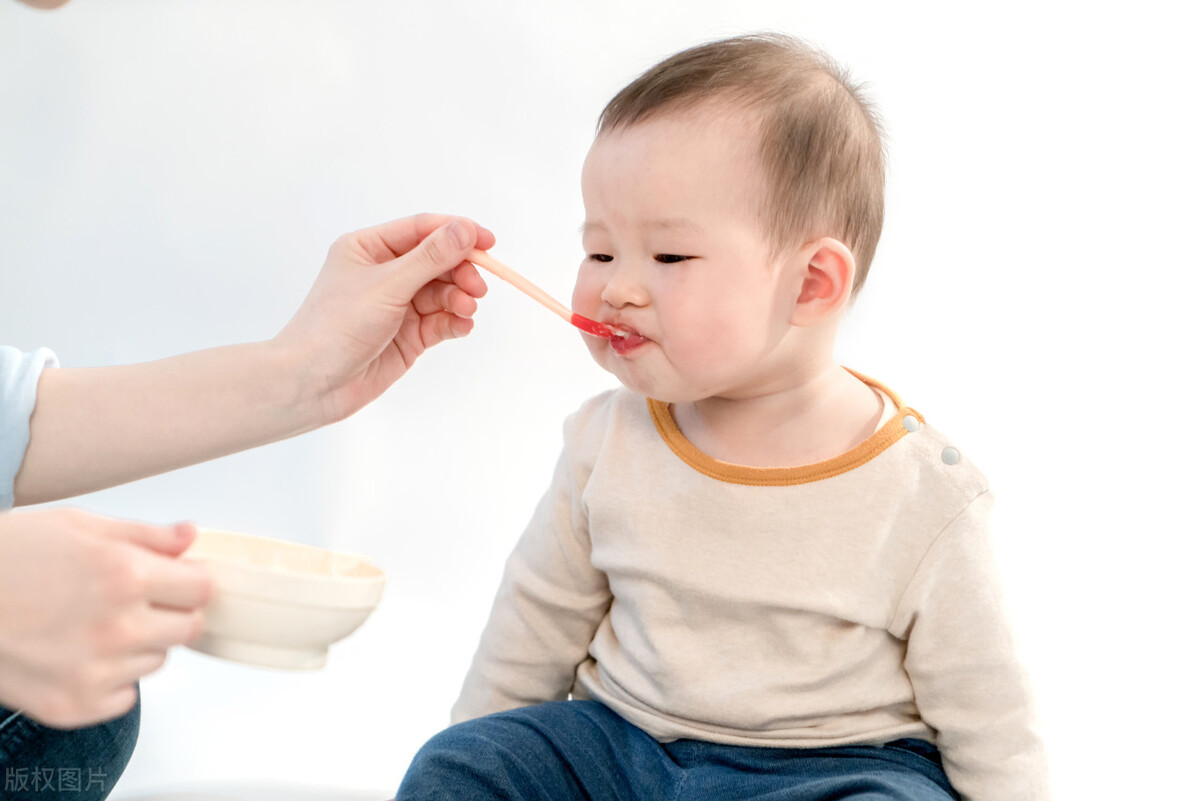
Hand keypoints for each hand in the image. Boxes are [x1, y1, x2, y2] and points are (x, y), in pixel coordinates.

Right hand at [0, 509, 211, 727]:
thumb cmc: (5, 558)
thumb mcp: (78, 527)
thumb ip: (145, 536)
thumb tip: (190, 537)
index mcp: (125, 576)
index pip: (202, 589)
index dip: (190, 581)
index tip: (178, 580)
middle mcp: (117, 628)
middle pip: (188, 629)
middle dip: (171, 612)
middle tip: (134, 601)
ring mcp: (96, 673)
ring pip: (156, 661)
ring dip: (138, 645)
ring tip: (89, 624)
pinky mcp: (74, 706)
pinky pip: (124, 696)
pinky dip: (111, 679)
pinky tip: (76, 654)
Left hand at [275, 213, 494, 424]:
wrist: (313, 383)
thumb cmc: (336, 326)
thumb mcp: (387, 285)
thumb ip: (430, 258)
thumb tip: (465, 229)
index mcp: (369, 248)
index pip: (422, 230)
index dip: (457, 232)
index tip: (489, 242)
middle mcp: (384, 273)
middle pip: (438, 261)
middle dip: (461, 272)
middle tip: (478, 288)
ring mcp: (397, 305)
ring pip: (442, 292)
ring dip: (459, 298)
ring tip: (466, 310)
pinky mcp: (408, 335)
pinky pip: (440, 320)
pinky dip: (455, 321)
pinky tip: (462, 326)